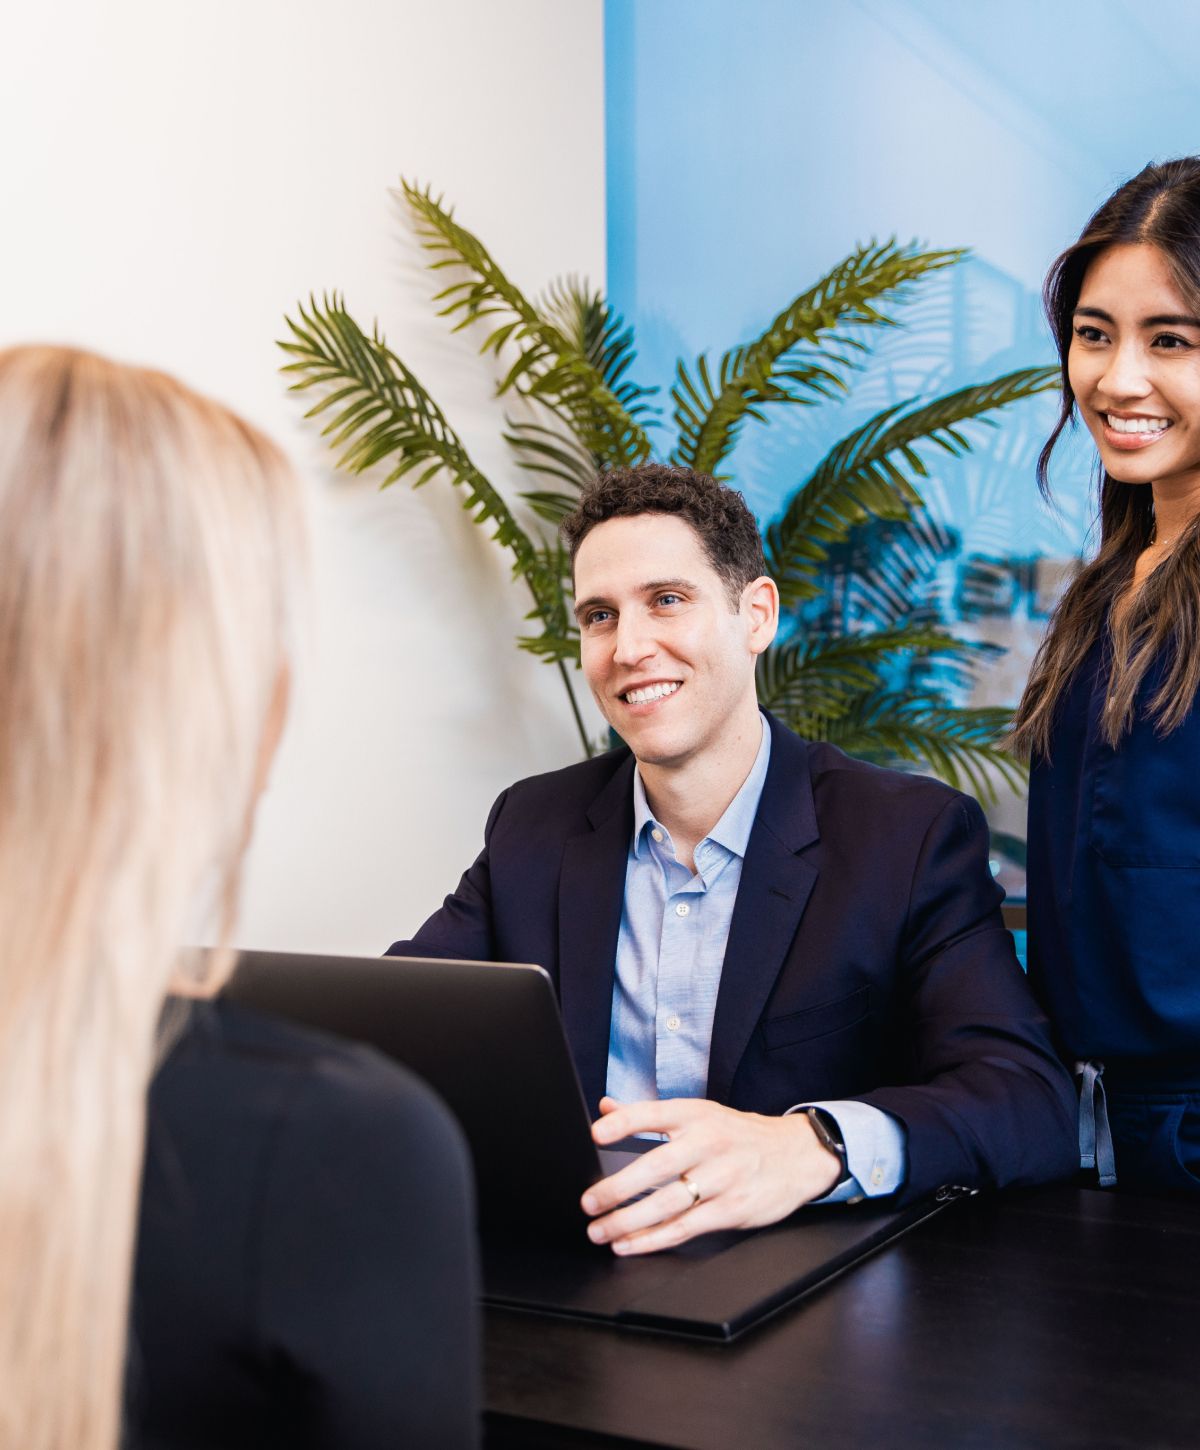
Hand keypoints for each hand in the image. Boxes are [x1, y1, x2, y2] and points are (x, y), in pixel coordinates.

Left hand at [581, 1095, 842, 1255]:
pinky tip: (631, 1244)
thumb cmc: (739, 1135)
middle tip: (589, 1202)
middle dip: (617, 1188)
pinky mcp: (732, 1209)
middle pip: (656, 1166)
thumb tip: (606, 1108)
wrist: (797, 1155)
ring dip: (629, 1221)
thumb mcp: (699, 1114)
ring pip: (668, 1203)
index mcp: (696, 1114)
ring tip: (601, 1230)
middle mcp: (709, 1143)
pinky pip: (686, 1227)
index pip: (653, 1113)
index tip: (596, 1133)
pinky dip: (654, 1239)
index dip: (623, 1123)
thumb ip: (649, 1113)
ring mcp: (723, 1177)